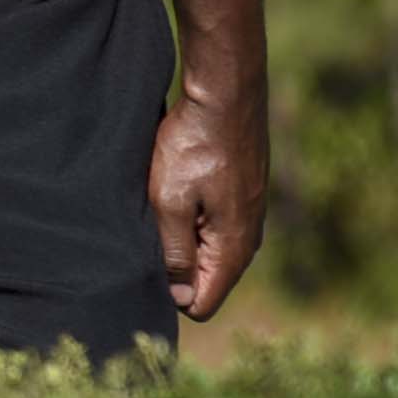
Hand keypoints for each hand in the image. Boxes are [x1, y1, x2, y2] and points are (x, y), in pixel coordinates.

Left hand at [148, 81, 266, 320]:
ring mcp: (248, 216)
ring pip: (207, 252)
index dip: (170, 293)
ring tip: (161, 205)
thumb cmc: (194, 146)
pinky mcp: (241, 196)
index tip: (148, 261)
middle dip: (175, 268)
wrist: (225, 93)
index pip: (202, 304)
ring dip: (181, 238)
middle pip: (205, 281)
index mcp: (234, 248)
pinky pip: (213, 227)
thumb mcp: (169, 202)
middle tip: (148, 231)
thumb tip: (179, 297)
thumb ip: (174, 253)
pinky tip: (176, 189)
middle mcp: (249, 238)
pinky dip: (192, 217)